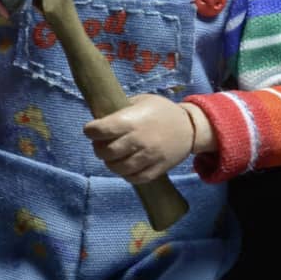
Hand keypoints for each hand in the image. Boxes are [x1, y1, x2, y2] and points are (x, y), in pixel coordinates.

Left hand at [83, 94, 200, 183]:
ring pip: (118, 168)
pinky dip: (126, 175)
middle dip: (98, 148)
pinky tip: (125, 166)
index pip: (100, 130)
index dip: (90, 131)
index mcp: (132, 121)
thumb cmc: (162, 111)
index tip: (91, 130)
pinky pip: (134, 178)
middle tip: (101, 145)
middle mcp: (138, 140)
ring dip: (110, 163)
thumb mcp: (141, 101)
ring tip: (112, 157)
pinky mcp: (156, 169)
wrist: (190, 127)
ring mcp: (148, 157)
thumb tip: (100, 117)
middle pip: (106, 152)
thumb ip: (121, 109)